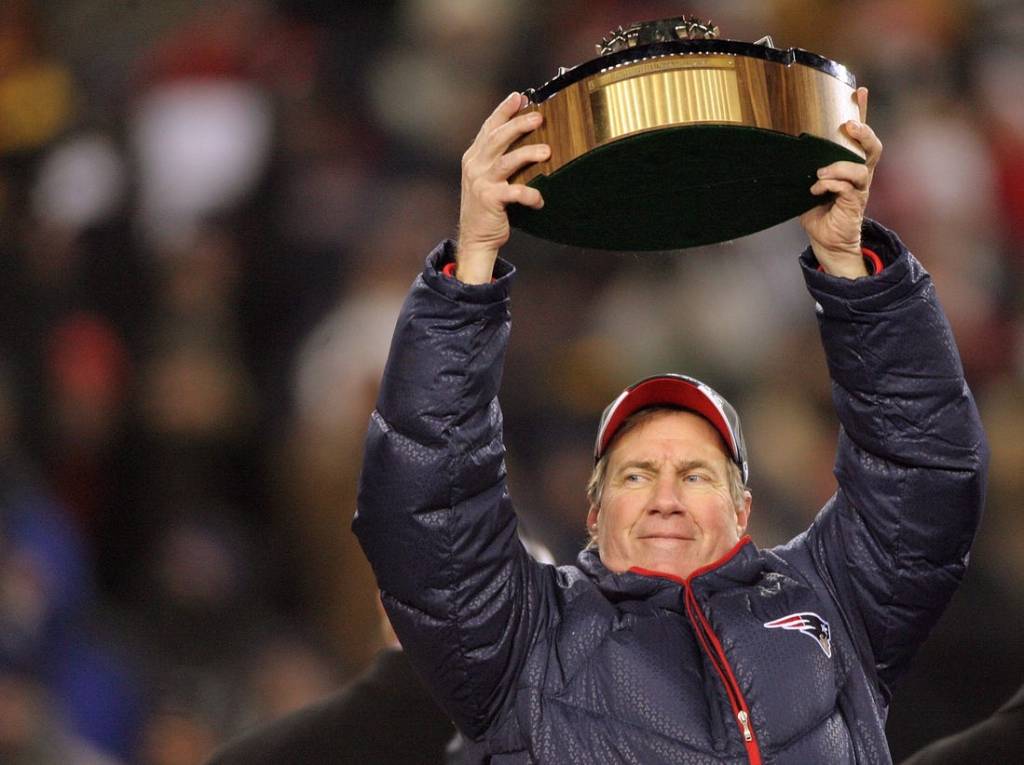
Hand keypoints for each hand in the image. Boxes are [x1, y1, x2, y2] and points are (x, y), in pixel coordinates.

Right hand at [456, 92, 548, 283]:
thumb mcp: (488, 178)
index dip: (503, 111)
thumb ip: (498, 159)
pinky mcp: (489, 200)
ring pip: (506, 161)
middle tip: (539, 117)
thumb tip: (528, 140)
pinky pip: (513, 193)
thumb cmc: (489, 207)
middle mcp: (475, 166)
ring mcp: (481, 183)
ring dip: (527, 154)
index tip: (518, 96)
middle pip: (497, 138)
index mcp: (474, 158)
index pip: (488, 128)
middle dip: (518, 124)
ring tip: (547, 151)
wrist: (476, 237)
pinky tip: (540, 198)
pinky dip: (529, 194)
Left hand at [799, 87, 882, 277]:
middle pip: (873, 147)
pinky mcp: (855, 204)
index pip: (860, 134)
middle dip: (864, 132)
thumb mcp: (808, 180)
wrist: (826, 239)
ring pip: (861, 168)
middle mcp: (860, 174)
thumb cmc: (817, 208)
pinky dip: (831, 185)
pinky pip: (849, 188)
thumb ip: (804, 164)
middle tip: (849, 125)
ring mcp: (859, 189)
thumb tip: (783, 144)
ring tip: (820, 173)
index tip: (859, 90)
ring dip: (839, 167)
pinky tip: (816, 189)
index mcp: (850, 164)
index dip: (862, 111)